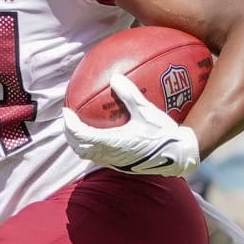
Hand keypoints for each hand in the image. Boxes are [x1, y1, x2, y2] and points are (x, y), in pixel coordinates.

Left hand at [62, 73, 200, 177]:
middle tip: (69, 120)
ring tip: (79, 129)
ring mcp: (116, 163)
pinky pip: (100, 158)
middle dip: (70, 135)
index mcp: (112, 143)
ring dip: (80, 143)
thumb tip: (115, 77)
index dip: (70, 124)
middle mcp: (110, 156)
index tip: (66, 111)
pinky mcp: (122, 166)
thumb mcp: (146, 111)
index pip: (81, 135)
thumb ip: (130, 94)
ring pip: (88, 155)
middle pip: (79, 148)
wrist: (177, 156)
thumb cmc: (163, 133)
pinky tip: (99, 137)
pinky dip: (92, 147)